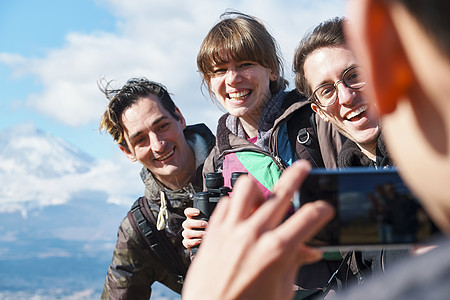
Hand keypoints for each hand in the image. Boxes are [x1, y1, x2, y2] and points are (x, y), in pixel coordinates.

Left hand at [182, 160, 334, 299]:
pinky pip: (226, 203)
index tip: (325, 207)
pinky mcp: (213, 232)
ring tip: (265, 194)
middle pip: (281, 192)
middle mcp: (253, 235)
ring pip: (247, 188)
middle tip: (303, 167)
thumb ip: (295, 264)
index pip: (308, 217)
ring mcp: (231, 230)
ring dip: (260, 187)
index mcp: (276, 251)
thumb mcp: (281, 291)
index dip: (322, 209)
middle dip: (297, 175)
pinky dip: (237, 203)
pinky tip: (242, 212)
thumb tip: (310, 251)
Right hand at [182, 207, 207, 249]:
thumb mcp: (208, 221)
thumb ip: (210, 217)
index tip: (198, 212)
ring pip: (187, 233)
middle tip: (206, 224)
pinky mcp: (186, 242)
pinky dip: (194, 242)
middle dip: (197, 223)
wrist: (205, 242)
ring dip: (197, 233)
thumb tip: (219, 212)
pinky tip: (200, 240)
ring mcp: (186, 234)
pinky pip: (186, 242)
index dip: (191, 211)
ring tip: (205, 234)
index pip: (187, 212)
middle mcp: (187, 226)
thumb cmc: (207, 229)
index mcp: (191, 218)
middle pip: (187, 223)